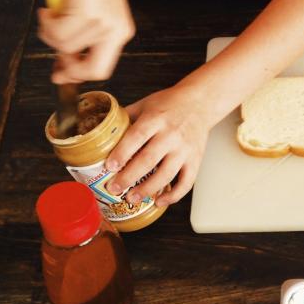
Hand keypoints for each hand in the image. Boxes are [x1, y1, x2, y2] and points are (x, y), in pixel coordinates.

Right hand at [37, 0, 134, 82]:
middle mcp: (117, 30)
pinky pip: (56, 33)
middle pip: (93, 70)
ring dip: (50, 33)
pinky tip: (48, 9)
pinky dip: (46, 23)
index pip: (102, 69)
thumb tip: (63, 71)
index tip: (60, 72)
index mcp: (121, 32)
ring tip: (50, 15)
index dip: (78, 74)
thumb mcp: (89, 15)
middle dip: (69, 69)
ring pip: (66, 47)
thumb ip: (81, 41)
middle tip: (54, 63)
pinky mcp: (87, 14)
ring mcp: (104, 23)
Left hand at [105, 83, 211, 206]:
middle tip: (114, 189)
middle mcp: (171, 134)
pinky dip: (173, 195)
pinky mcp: (195, 160)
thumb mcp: (145, 104)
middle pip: (148, 159)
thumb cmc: (170, 104)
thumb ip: (126, 118)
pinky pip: (186, 182)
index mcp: (156, 118)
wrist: (201, 102)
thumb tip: (102, 133)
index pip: (137, 137)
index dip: (122, 153)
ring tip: (132, 198)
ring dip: (148, 189)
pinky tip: (160, 201)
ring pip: (166, 174)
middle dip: (129, 177)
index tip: (109, 167)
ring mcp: (185, 149)